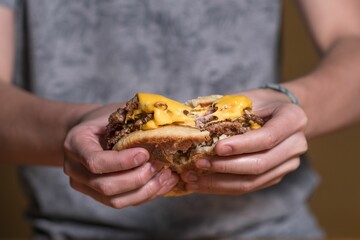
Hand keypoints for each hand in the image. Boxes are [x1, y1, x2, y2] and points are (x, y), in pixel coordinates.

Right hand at [63, 105, 178, 207]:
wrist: (90, 131)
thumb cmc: (104, 119)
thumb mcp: (113, 112)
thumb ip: (130, 119)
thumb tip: (162, 128)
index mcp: (75, 144)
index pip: (95, 162)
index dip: (122, 162)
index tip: (145, 154)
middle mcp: (75, 169)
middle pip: (105, 186)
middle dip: (137, 179)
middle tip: (159, 166)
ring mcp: (85, 186)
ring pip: (115, 201)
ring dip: (145, 191)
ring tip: (166, 176)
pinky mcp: (99, 196)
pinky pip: (124, 202)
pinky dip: (147, 195)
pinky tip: (164, 183)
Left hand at [181, 88, 307, 194]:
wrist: (281, 112)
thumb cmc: (261, 102)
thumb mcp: (247, 97)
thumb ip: (227, 109)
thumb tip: (192, 122)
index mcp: (293, 119)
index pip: (267, 137)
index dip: (241, 145)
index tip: (216, 147)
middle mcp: (296, 144)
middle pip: (260, 164)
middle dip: (226, 167)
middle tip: (199, 164)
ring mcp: (288, 164)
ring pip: (253, 181)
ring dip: (220, 183)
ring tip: (193, 179)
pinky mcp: (276, 176)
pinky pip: (249, 186)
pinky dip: (223, 186)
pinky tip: (203, 183)